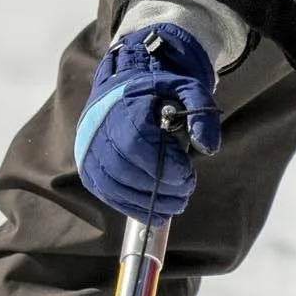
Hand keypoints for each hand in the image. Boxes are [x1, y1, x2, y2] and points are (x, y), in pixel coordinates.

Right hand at [74, 25, 220, 222]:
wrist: (124, 86)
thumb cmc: (159, 91)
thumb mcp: (188, 89)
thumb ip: (202, 114)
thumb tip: (207, 148)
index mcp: (123, 105)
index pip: (139, 143)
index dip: (165, 165)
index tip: (188, 175)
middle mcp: (99, 128)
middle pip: (126, 168)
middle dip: (160, 187)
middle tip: (185, 192)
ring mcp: (89, 150)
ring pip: (114, 185)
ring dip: (147, 202)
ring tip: (175, 203)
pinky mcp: (88, 169)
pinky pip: (107, 193)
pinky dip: (131, 206)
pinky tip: (154, 210)